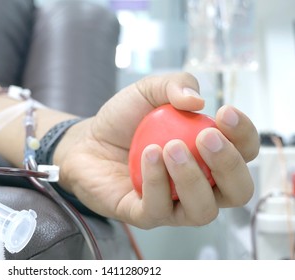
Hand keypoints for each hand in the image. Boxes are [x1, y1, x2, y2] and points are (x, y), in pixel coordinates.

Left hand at [56, 72, 259, 228]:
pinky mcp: (145, 215)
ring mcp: (173, 204)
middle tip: (205, 137)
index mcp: (208, 155)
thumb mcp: (149, 90)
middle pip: (237, 191)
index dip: (244, 134)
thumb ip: (175, 84)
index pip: (245, 153)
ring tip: (170, 147)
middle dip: (229, 165)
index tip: (224, 112)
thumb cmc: (124, 120)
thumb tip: (198, 100)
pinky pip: (160, 210)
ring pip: (203, 210)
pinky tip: (148, 155)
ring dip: (192, 178)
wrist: (87, 141)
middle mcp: (199, 184)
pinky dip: (157, 182)